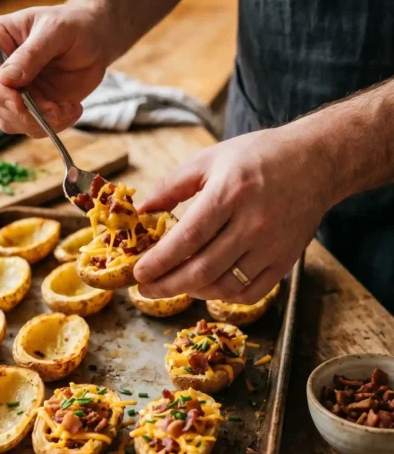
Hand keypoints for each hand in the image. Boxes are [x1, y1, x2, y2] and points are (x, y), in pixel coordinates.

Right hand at [0, 4, 107, 136]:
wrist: (94, 40)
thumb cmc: (73, 25)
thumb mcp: (56, 31)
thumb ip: (31, 54)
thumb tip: (6, 78)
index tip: (18, 102)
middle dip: (23, 112)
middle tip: (54, 109)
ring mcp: (11, 90)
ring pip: (9, 120)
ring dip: (39, 122)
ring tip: (69, 107)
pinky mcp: (28, 106)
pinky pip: (30, 127)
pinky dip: (52, 125)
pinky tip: (72, 108)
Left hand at [133, 123, 331, 303]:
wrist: (315, 162)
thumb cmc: (257, 157)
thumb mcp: (210, 159)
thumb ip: (172, 184)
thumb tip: (143, 210)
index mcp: (230, 192)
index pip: (188, 237)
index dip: (160, 261)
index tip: (139, 273)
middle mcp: (253, 222)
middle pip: (203, 269)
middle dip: (168, 285)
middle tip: (146, 289)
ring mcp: (272, 245)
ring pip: (225, 286)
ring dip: (193, 292)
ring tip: (175, 284)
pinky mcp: (286, 260)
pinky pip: (251, 293)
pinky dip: (224, 296)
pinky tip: (208, 287)